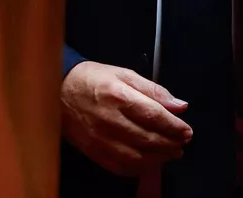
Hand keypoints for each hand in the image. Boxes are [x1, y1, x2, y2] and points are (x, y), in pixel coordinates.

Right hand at [61, 61, 192, 176]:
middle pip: (148, 139)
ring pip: (137, 157)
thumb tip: (180, 106)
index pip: (154, 116)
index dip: (174, 127)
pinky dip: (139, 168)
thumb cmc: (92, 79)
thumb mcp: (124, 74)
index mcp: (118, 95)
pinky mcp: (92, 151)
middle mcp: (109, 120)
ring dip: (159, 159)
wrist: (56, 90)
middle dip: (171, 144)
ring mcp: (100, 139)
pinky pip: (120, 167)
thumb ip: (153, 90)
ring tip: (170, 154)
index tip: (187, 130)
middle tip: (182, 143)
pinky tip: (149, 162)